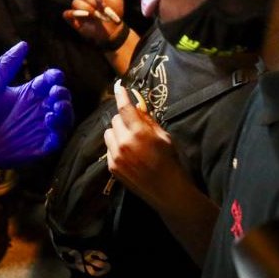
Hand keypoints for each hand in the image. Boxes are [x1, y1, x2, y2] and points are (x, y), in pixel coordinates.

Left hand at [0, 41, 72, 170]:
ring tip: (56, 108)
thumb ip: (7, 65)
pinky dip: (59, 132)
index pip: (49, 81)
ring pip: (64, 119)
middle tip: (55, 93)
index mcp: (29, 92)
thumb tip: (24, 43)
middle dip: (63, 94)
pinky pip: (56, 141)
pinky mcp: (39, 147)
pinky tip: (49, 123)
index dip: (55, 77)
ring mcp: (40, 128)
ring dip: (66, 112)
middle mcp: (38, 109)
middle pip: (61, 99)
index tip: (54, 76)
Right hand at [62, 0, 125, 45]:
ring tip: (97, 17)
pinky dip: (74, 14)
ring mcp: (78, 8)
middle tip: (105, 12)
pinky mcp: (73, 18)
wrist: (112, 30)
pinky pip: (67, 13)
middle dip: (96, 4)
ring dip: (88, 10)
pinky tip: (84, 16)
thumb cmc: (114, 12)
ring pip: (77, 3)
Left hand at [102, 81, 187, 208]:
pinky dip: (116, 146)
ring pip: (108, 133)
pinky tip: (129, 154)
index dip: (120, 95)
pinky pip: (109, 148)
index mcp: (139, 133)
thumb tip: (137, 107)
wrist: (167, 191)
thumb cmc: (170, 161)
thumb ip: (148, 121)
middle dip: (124, 119)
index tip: (118, 86)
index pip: (124, 108)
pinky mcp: (112, 167)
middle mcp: (124, 142)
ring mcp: (116, 156)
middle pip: (115, 120)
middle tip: (135, 126)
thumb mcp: (164, 137)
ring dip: (117, 132)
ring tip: (130, 140)